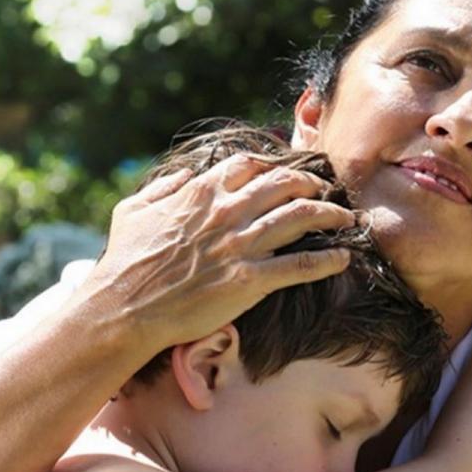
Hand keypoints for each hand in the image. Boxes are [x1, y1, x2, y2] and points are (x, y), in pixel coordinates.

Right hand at [81, 153, 354, 346]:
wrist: (124, 306)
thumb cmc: (124, 260)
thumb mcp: (133, 210)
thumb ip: (163, 187)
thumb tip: (185, 175)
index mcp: (201, 192)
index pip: (251, 165)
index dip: (276, 165)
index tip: (288, 172)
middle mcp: (226, 212)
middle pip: (285, 184)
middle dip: (312, 184)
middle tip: (326, 190)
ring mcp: (240, 246)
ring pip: (300, 217)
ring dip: (330, 214)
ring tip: (347, 218)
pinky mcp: (249, 281)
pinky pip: (298, 266)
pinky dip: (326, 261)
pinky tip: (343, 259)